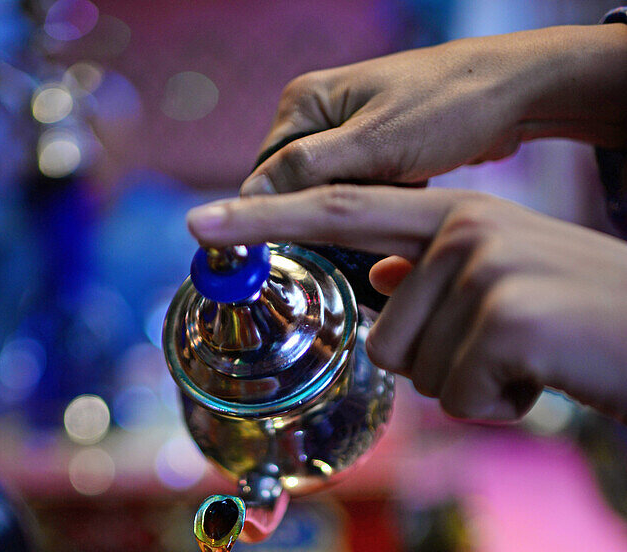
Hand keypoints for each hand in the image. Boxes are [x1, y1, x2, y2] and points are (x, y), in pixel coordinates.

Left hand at [187, 186, 626, 422]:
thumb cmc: (578, 321)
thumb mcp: (506, 284)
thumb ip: (435, 276)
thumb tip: (382, 278)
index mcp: (455, 216)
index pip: (343, 212)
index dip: (268, 217)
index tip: (200, 219)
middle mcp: (462, 229)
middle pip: (383, 342)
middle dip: (440, 370)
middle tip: (510, 352)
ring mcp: (483, 264)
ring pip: (420, 374)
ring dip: (475, 388)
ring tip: (532, 359)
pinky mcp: (505, 311)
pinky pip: (461, 394)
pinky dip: (501, 405)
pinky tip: (542, 376)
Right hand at [241, 25, 626, 194]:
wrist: (513, 93)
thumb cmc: (447, 108)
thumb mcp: (373, 145)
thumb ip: (308, 170)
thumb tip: (250, 197)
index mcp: (304, 103)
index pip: (263, 177)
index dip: (276, 215)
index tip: (296, 246)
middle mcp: (319, 115)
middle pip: (295, 191)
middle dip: (327, 212)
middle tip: (364, 214)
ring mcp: (347, 134)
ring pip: (330, 198)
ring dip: (356, 211)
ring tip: (392, 197)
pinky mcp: (375, 152)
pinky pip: (360, 196)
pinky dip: (379, 205)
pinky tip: (407, 194)